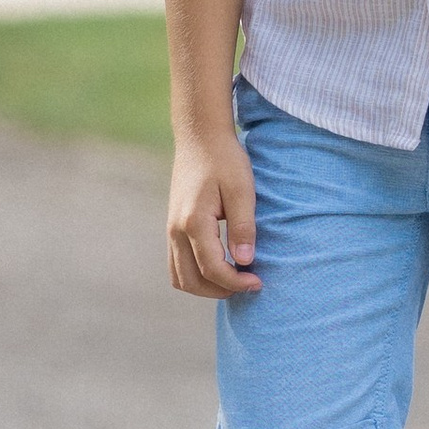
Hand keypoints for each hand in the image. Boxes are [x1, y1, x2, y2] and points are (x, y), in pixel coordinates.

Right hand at [168, 130, 260, 296]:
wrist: (199, 138)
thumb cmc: (225, 160)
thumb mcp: (242, 190)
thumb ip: (243, 226)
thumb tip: (245, 261)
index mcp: (193, 222)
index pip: (212, 268)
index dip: (236, 282)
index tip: (258, 281)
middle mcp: (176, 230)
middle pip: (190, 281)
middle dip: (220, 291)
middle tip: (247, 284)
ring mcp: (171, 229)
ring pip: (179, 277)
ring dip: (205, 287)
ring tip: (234, 279)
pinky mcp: (172, 227)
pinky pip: (177, 264)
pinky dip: (196, 274)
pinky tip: (221, 266)